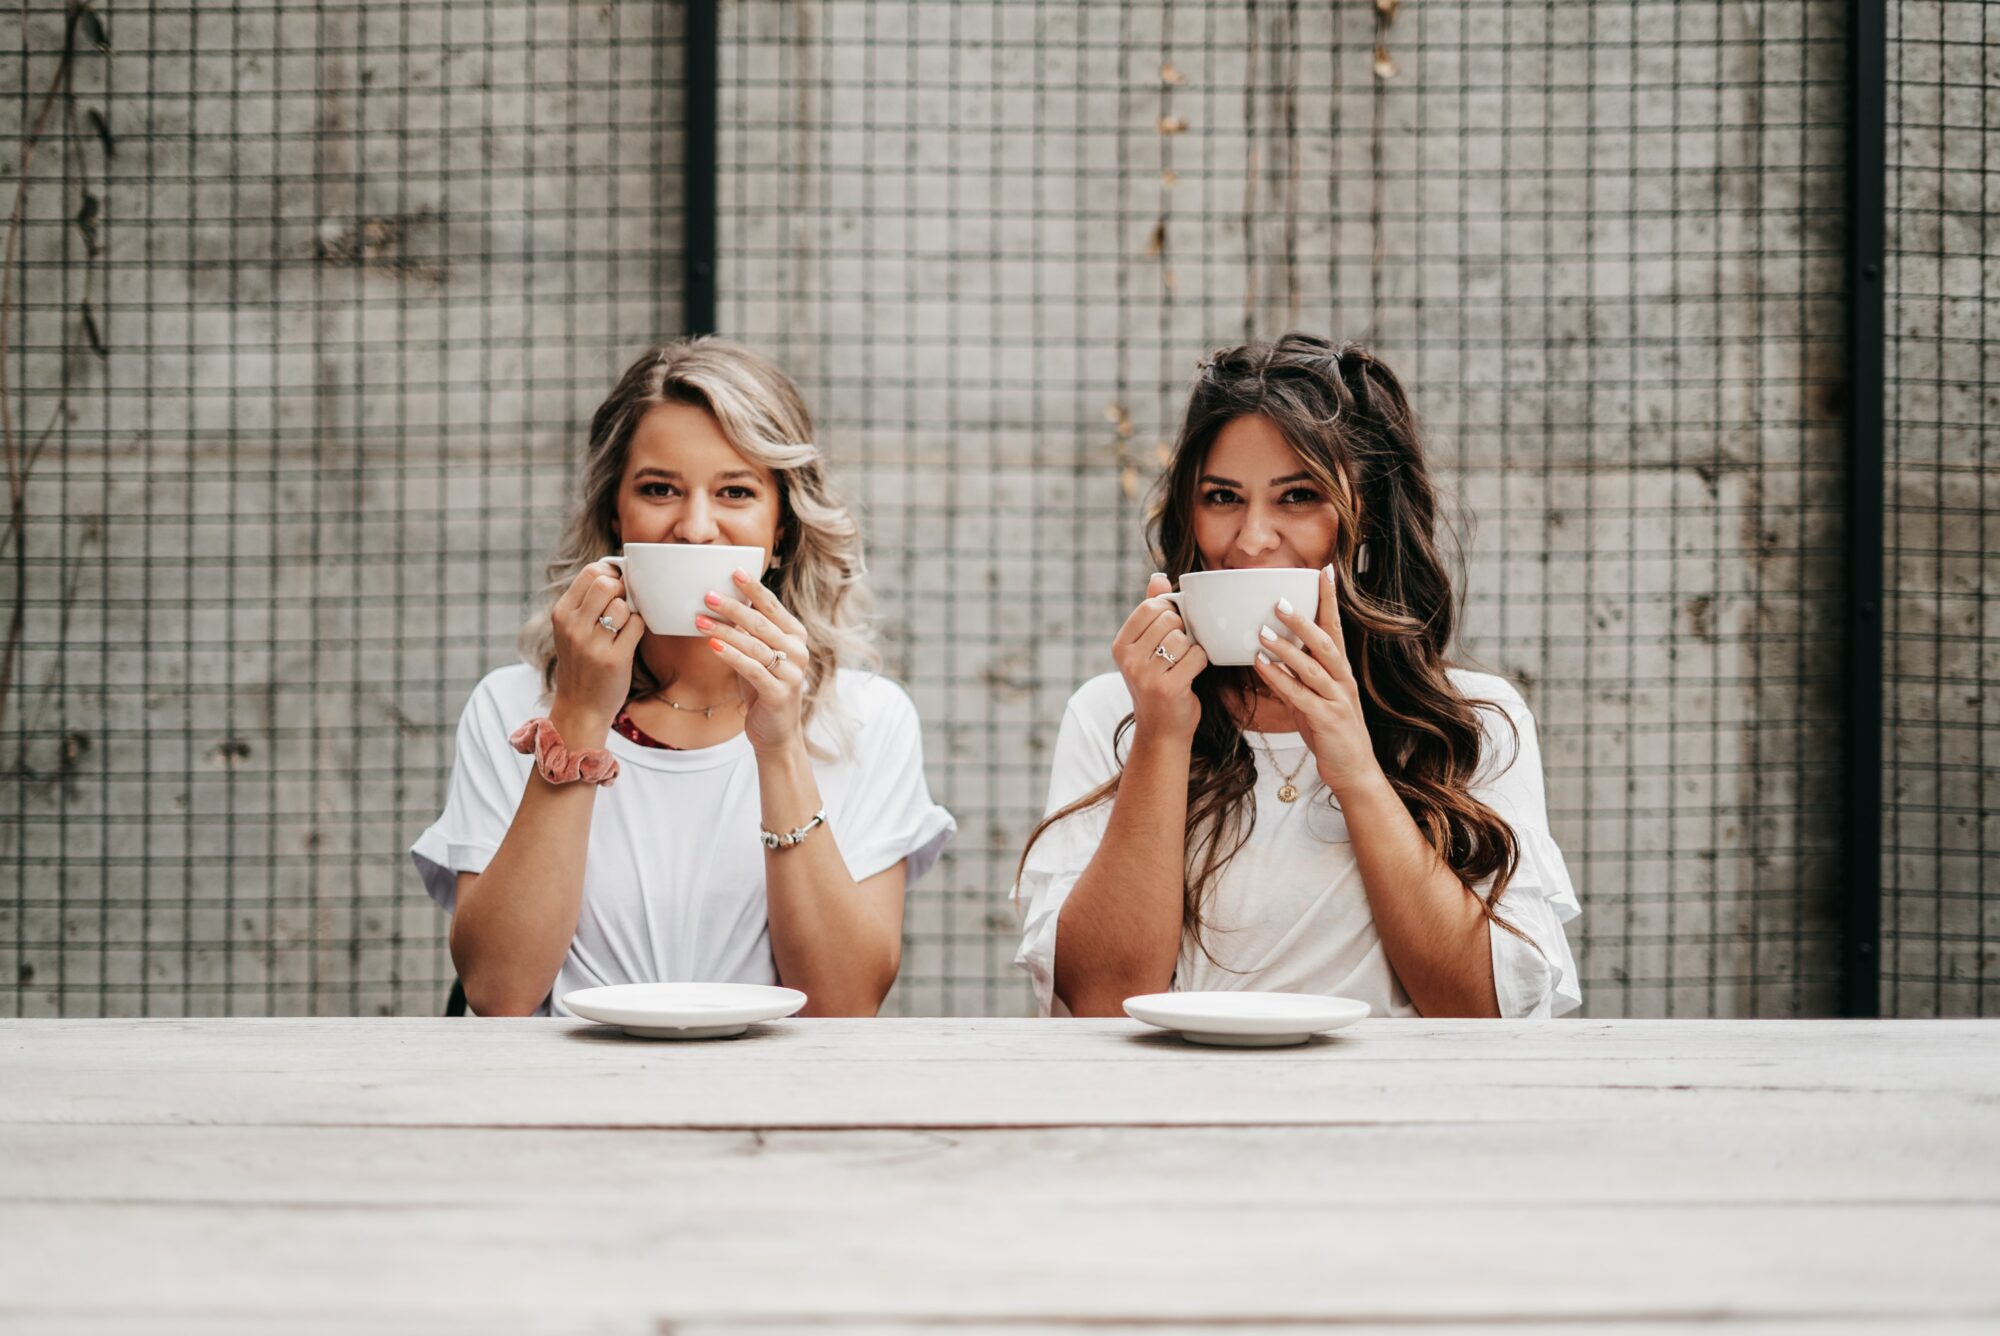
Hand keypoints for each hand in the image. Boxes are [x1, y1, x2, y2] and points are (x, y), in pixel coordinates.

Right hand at [550, 560, 645, 729]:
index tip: (617, 585)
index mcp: (561, 613)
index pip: (590, 572)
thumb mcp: (571, 629)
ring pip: (623, 605)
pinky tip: (629, 639)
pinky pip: (637, 625)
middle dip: (622, 589)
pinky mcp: (614, 659)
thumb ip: (586, 602)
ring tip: (622, 627)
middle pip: (607, 583)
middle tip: (623, 605)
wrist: (580, 707)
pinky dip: (638, 628)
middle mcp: (573, 626)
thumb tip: (616, 570)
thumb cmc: (581, 663)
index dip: (610, 573)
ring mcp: (592, 644)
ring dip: (630, 613)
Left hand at [698, 569, 812, 755]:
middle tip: (707, 595)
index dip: (753, 588)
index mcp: (795, 636)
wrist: (776, 732)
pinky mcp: (779, 693)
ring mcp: (792, 673)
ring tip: (699, 620)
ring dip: (724, 630)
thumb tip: (724, 601)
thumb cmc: (764, 687)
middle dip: (732, 607)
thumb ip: (750, 632)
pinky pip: (751, 669)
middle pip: (761, 623)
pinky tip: (712, 645)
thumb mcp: (759, 655)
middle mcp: (798, 651)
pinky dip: (730, 655)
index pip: (773, 606)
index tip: (733, 571)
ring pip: (754, 644)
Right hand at [1113, 573, 1208, 742]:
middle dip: (1182, 632)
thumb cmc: (1158, 684)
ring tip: (1182, 666)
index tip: (1171, 632)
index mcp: (1120, 645)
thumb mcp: (1147, 648)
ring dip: (1191, 649)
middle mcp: (1128, 659)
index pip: (1150, 606)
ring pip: (1183, 638)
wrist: (1161, 731)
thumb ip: (1152, 611)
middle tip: (1177, 653)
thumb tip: (1159, 577)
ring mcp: (1146, 674)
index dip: (1169, 613)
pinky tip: (1190, 676)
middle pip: (1169, 619)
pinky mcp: (1168, 687)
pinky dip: (1201, 663)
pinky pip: (1196, 656)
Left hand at [1252, 564, 1382, 799]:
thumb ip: (1298, 678)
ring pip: (1312, 667)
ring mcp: (1337, 700)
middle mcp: (1343, 681)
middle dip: (1303, 620)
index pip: (1336, 628)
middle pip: (1325, 642)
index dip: (1330, 600)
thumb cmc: (1332, 734)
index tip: (1324, 571)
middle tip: (1278, 600)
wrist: (1354, 771)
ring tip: (1261, 632)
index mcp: (1341, 672)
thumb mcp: (1314, 699)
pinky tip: (1261, 665)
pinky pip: (1300, 695)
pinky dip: (1280, 679)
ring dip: (1286, 648)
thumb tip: (1274, 656)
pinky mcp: (1327, 720)